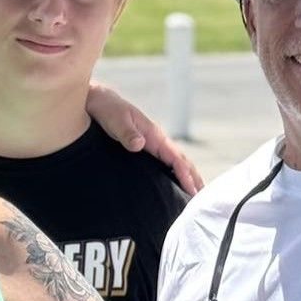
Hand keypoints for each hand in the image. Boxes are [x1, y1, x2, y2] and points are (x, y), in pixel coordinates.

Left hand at [84, 82, 204, 193]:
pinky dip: (173, 173)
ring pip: (174, 163)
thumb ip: (127, 133)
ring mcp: (151, 144)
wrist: (98, 101)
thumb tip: (139, 145)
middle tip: (202, 198)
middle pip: (181, 161)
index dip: (185, 174)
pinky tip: (173, 184)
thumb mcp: (116, 120)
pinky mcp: (144, 148)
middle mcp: (156, 140)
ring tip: (194, 194)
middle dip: (193, 178)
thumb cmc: (107, 110)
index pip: (175, 158)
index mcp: (154, 135)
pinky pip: (163, 163)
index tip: (192, 190)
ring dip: (186, 177)